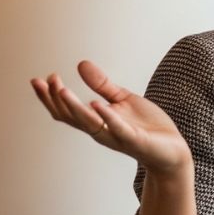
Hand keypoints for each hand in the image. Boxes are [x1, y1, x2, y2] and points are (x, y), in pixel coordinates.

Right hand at [30, 60, 191, 177]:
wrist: (173, 150)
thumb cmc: (146, 126)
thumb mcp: (123, 99)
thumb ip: (102, 85)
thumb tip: (81, 64)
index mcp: (97, 121)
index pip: (66, 111)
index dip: (51, 97)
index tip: (41, 79)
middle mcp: (102, 131)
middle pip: (71, 117)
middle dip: (56, 99)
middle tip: (46, 81)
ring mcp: (117, 136)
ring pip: (89, 123)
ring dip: (74, 106)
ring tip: (61, 89)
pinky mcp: (135, 140)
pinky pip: (118, 129)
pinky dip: (107, 117)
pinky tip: (97, 104)